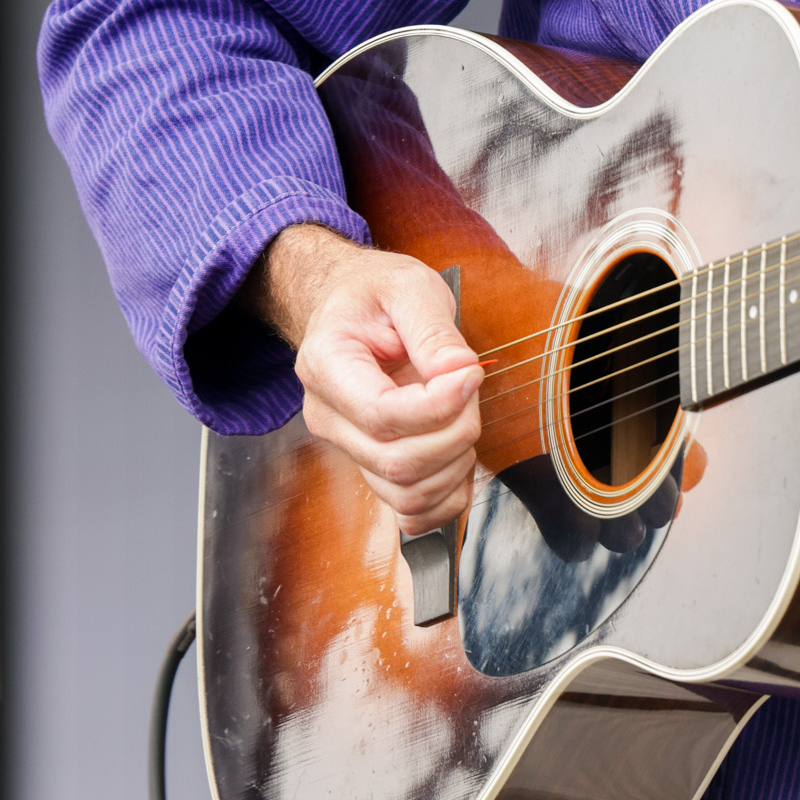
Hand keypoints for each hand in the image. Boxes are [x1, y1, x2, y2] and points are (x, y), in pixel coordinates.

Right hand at [243, 224, 482, 533]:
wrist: (351, 305)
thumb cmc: (376, 294)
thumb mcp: (409, 287)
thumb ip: (435, 332)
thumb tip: (461, 374)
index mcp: (326, 366)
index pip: (381, 415)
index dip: (438, 407)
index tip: (472, 375)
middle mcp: (329, 417)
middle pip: (396, 462)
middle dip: (455, 432)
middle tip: (471, 387)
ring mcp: (347, 448)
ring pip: (406, 493)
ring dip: (455, 464)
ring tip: (463, 414)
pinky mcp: (370, 467)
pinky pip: (409, 512)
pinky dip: (446, 498)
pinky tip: (458, 458)